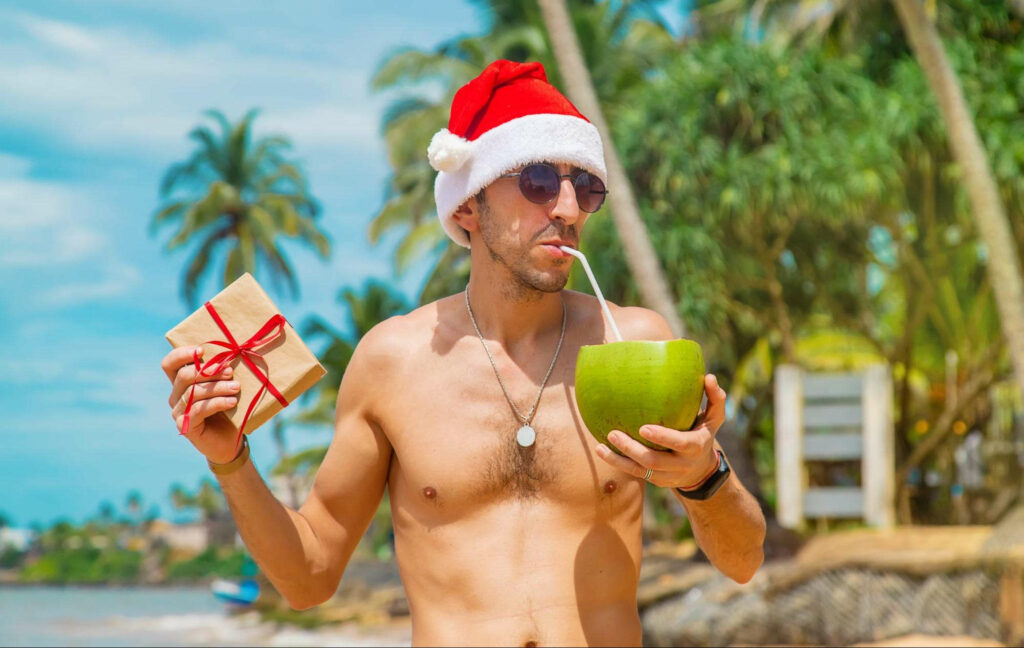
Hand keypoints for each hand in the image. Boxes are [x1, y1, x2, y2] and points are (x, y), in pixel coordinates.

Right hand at [162, 346, 243, 463]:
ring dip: (217, 387)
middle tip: (230, 371)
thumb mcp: (226, 387)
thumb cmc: (229, 409)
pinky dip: (217, 403)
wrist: (231, 441)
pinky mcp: (185, 426)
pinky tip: (232, 402)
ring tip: (236, 387)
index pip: (170, 364)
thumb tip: (233, 354)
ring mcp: (178, 412)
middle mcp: (176, 396)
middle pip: (184, 376)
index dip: (182, 354)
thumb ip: (222, 372)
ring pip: (193, 393)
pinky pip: (199, 410)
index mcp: (182, 383)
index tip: (202, 350)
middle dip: (208, 371)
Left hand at [595, 374, 726, 488]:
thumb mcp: (714, 418)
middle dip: (632, 449)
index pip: (679, 444)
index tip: (643, 428)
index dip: (662, 438)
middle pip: (654, 461)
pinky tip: (601, 450)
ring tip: (600, 447)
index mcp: (695, 446)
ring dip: (618, 460)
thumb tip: (709, 377)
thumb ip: (715, 398)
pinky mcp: (656, 482)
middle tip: (613, 434)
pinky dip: (618, 463)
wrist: (701, 470)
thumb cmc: (703, 433)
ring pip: (640, 472)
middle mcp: (681, 465)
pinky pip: (635, 474)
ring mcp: (667, 476)